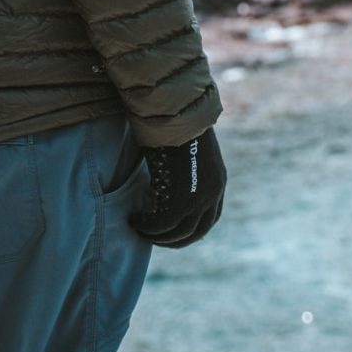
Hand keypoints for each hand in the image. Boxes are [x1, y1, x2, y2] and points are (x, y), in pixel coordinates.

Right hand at [129, 126, 225, 248]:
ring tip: (137, 226)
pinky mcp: (185, 197)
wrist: (177, 111)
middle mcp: (215, 192)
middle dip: (171, 240)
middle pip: (195, 232)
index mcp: (218, 182)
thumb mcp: (185, 155)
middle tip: (149, 236)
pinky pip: (164, 224)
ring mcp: (202, 196)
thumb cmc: (175, 126)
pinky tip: (133, 219)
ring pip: (178, 232)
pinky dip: (147, 226)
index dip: (190, 231)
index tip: (170, 233)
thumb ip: (182, 176)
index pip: (209, 220)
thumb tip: (164, 189)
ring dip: (155, 235)